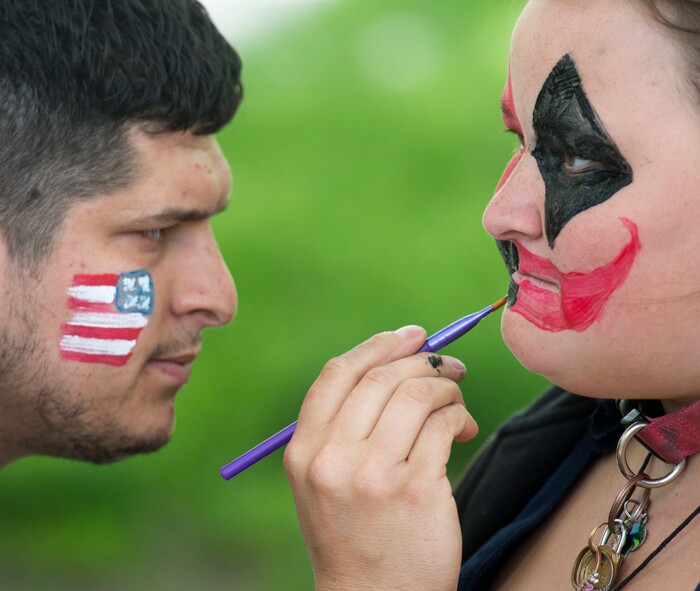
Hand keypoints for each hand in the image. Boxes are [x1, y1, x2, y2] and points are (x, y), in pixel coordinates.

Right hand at [284, 326, 477, 590]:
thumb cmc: (354, 533)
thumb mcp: (324, 480)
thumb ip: (345, 425)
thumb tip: (398, 362)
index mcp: (304, 450)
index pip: (338, 374)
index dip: (378, 346)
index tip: (411, 336)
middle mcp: (332, 459)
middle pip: (381, 378)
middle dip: (423, 361)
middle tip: (450, 365)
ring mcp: (373, 475)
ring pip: (417, 395)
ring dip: (447, 388)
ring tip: (458, 401)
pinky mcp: (416, 490)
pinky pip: (444, 425)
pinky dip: (459, 416)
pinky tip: (464, 428)